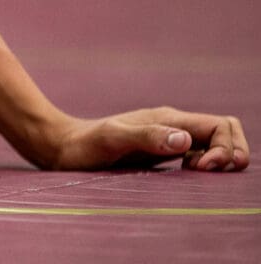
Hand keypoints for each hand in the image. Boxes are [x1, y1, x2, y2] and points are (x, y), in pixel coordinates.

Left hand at [41, 107, 248, 171]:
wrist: (64, 146)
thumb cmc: (85, 145)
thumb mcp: (112, 140)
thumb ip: (147, 137)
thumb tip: (186, 142)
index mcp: (168, 118)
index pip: (220, 125)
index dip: (226, 147)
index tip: (202, 168)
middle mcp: (172, 125)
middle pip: (224, 131)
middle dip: (231, 152)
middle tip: (208, 172)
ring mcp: (168, 137)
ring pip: (214, 142)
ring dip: (220, 159)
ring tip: (199, 174)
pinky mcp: (161, 151)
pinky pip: (199, 154)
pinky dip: (206, 166)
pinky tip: (187, 176)